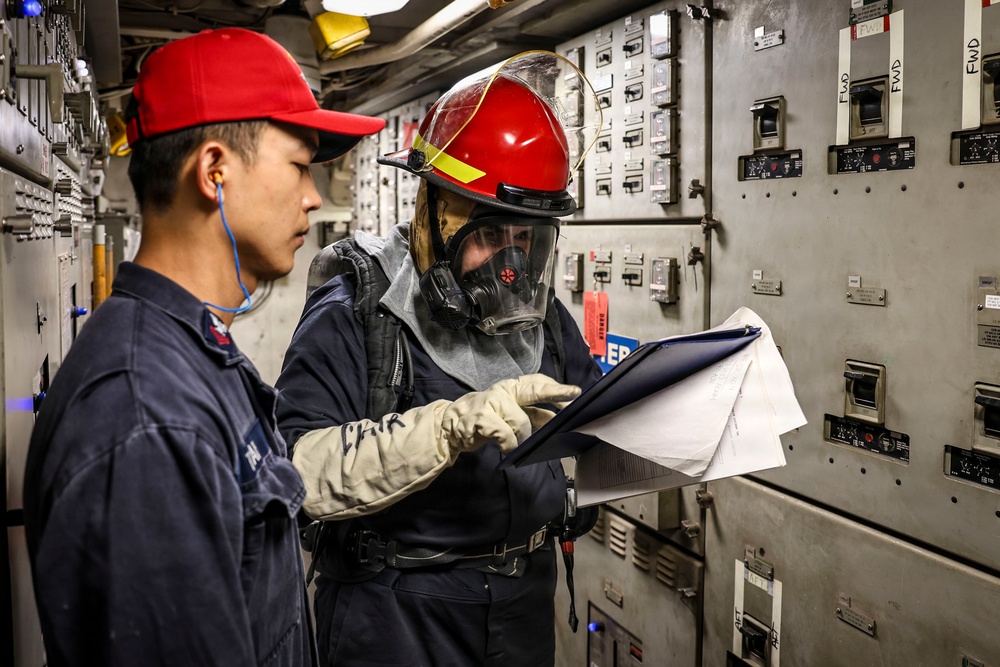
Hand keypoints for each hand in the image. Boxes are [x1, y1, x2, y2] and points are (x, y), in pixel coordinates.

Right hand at [442, 374, 580, 454]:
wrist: (448, 427)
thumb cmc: (483, 420)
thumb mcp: (509, 414)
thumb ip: (531, 416)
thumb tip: (556, 421)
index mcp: (511, 388)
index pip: (536, 381)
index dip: (556, 387)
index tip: (575, 392)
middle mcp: (503, 390)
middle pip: (533, 389)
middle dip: (556, 392)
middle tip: (573, 394)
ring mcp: (491, 402)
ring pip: (521, 421)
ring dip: (522, 437)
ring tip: (515, 443)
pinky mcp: (482, 418)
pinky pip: (505, 435)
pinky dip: (509, 444)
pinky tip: (505, 447)